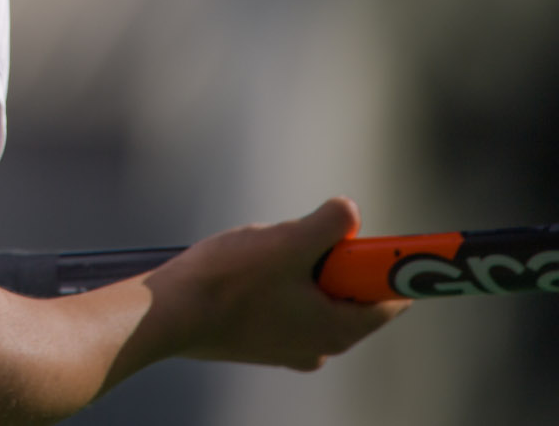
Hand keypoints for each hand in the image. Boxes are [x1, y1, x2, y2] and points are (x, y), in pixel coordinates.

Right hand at [152, 197, 408, 370]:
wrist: (168, 314)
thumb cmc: (228, 281)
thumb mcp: (286, 241)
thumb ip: (329, 224)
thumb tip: (350, 210)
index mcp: (339, 330)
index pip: (390, 298)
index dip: (384, 264)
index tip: (365, 238)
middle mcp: (321, 347)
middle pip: (350, 295)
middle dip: (330, 261)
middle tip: (299, 239)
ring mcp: (290, 349)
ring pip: (315, 298)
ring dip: (300, 271)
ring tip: (262, 255)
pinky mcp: (262, 344)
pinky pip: (287, 308)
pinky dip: (277, 285)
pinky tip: (245, 271)